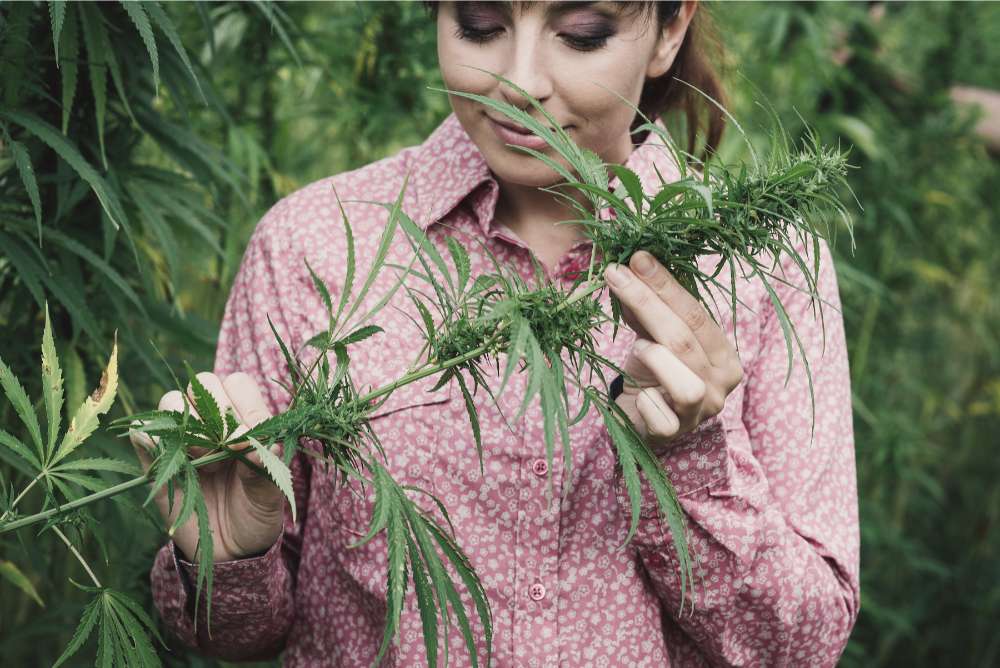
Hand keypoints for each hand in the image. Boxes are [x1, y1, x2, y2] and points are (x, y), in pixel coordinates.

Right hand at [129, 372, 284, 561]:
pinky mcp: (155, 459)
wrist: (230, 549)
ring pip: (171, 401)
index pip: (239, 384)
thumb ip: (265, 467)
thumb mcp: (270, 493)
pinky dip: (151, 439)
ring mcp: (182, 438)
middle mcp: (213, 421)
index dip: (245, 405)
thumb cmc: (256, 512)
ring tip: (202, 460)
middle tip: (224, 448)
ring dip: (187, 426)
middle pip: (203, 383)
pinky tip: (175, 463)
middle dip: (215, 412)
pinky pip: (141, 432)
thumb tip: (256, 443)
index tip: (248, 439)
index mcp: (245, 419)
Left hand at [604, 251, 743, 453]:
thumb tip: (628, 269)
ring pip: (686, 384)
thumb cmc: (653, 376)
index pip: (697, 313)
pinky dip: (646, 403)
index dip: (665, 285)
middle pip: (685, 340)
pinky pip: (661, 417)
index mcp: (724, 353)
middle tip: (616, 275)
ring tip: (639, 350)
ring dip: (657, 360)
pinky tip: (639, 397)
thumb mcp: (652, 338)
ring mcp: (702, 412)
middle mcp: (721, 382)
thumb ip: (646, 311)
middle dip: (648, 303)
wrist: (645, 424)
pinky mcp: (676, 434)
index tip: (637, 258)